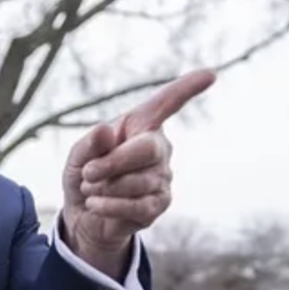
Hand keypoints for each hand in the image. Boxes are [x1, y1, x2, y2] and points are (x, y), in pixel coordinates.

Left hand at [62, 69, 214, 271]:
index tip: (210, 74)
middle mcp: (159, 148)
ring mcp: (163, 177)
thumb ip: (90, 143)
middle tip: (88, 173)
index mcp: (141, 125)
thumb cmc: (85, 175)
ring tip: (91, 190)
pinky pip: (135, 205)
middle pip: (148, 149)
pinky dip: (108, 205)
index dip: (186, 89)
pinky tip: (95, 204)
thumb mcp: (78, 156)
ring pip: (137, 181)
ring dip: (104, 188)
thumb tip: (105, 131)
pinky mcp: (159, 204)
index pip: (166, 103)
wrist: (84, 215)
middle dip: (113, 163)